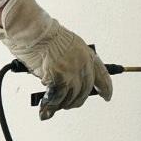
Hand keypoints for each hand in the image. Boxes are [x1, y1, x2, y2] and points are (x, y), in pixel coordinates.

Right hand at [0, 0, 112, 119]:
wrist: (32, 30)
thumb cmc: (43, 34)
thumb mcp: (66, 45)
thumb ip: (71, 61)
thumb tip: (69, 78)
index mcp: (86, 53)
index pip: (102, 74)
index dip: (106, 87)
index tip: (107, 96)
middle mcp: (82, 63)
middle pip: (85, 90)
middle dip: (77, 99)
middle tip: (69, 103)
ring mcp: (72, 72)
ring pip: (72, 97)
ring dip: (63, 104)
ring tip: (55, 105)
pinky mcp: (59, 78)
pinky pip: (57, 98)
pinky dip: (50, 106)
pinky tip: (46, 109)